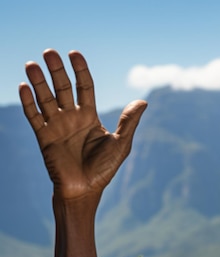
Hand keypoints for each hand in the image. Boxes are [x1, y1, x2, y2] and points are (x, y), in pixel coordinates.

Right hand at [19, 49, 146, 201]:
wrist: (84, 191)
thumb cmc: (104, 169)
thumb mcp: (120, 144)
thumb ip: (128, 122)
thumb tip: (144, 101)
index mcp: (89, 116)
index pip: (84, 87)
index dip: (80, 70)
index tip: (74, 53)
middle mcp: (71, 117)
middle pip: (63, 88)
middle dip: (56, 71)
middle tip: (49, 52)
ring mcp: (56, 126)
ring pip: (45, 99)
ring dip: (38, 82)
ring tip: (32, 65)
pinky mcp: (44, 137)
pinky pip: (34, 117)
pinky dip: (29, 102)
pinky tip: (24, 87)